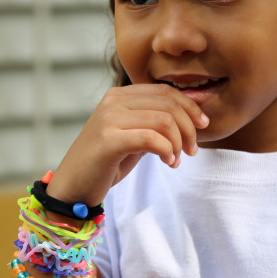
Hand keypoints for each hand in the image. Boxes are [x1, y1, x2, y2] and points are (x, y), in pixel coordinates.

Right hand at [46, 83, 209, 207]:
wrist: (73, 186)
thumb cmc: (106, 162)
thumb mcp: (133, 136)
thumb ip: (155, 123)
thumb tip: (193, 114)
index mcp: (119, 96)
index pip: (165, 91)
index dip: (190, 106)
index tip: (203, 125)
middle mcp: (113, 101)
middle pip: (168, 104)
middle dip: (189, 127)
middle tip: (192, 150)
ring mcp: (109, 119)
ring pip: (163, 120)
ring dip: (179, 142)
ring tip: (177, 159)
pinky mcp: (108, 140)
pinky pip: (152, 138)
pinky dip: (168, 151)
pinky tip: (168, 162)